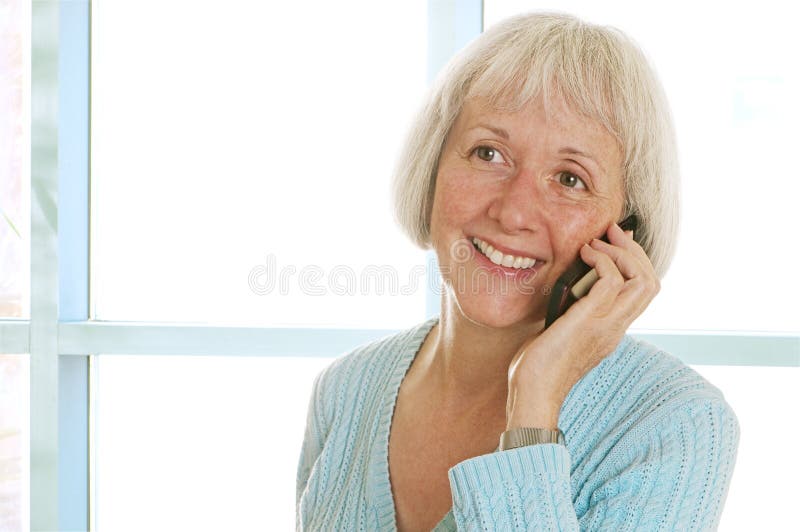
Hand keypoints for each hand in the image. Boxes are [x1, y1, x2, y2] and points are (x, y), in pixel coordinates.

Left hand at [505, 222, 660, 429]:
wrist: (533, 392)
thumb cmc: (537, 366)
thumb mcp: (560, 331)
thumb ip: (570, 310)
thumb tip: (567, 284)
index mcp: (612, 330)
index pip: (643, 291)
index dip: (635, 262)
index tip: (615, 242)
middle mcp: (616, 327)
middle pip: (650, 281)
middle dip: (634, 250)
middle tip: (611, 232)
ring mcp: (606, 325)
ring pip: (642, 280)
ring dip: (621, 252)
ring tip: (597, 242)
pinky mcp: (589, 321)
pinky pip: (611, 281)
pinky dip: (601, 260)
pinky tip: (584, 255)